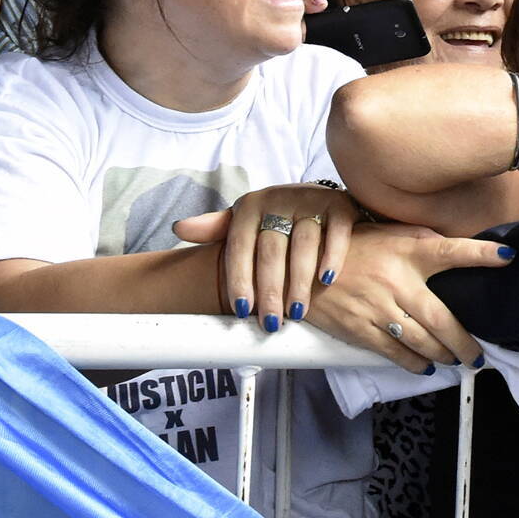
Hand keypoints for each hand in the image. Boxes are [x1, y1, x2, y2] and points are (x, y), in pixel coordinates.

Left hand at [173, 184, 356, 329]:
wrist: (317, 194)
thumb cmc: (275, 217)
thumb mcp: (245, 219)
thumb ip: (216, 228)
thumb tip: (179, 228)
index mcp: (251, 207)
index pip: (239, 246)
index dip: (239, 280)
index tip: (241, 311)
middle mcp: (279, 199)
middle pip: (271, 250)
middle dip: (270, 290)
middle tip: (271, 322)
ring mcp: (311, 200)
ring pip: (303, 243)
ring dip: (300, 281)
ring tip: (297, 311)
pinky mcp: (339, 204)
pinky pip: (336, 231)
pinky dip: (332, 256)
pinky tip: (326, 280)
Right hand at [304, 222, 513, 372]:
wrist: (303, 267)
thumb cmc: (355, 247)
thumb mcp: (390, 233)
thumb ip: (423, 243)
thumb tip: (455, 252)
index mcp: (408, 251)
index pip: (451, 250)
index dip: (481, 254)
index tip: (508, 258)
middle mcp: (396, 280)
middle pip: (441, 316)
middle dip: (464, 341)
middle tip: (478, 356)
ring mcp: (377, 307)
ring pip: (420, 340)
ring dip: (442, 355)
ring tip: (457, 361)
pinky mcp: (358, 328)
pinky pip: (393, 351)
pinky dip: (413, 362)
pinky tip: (426, 366)